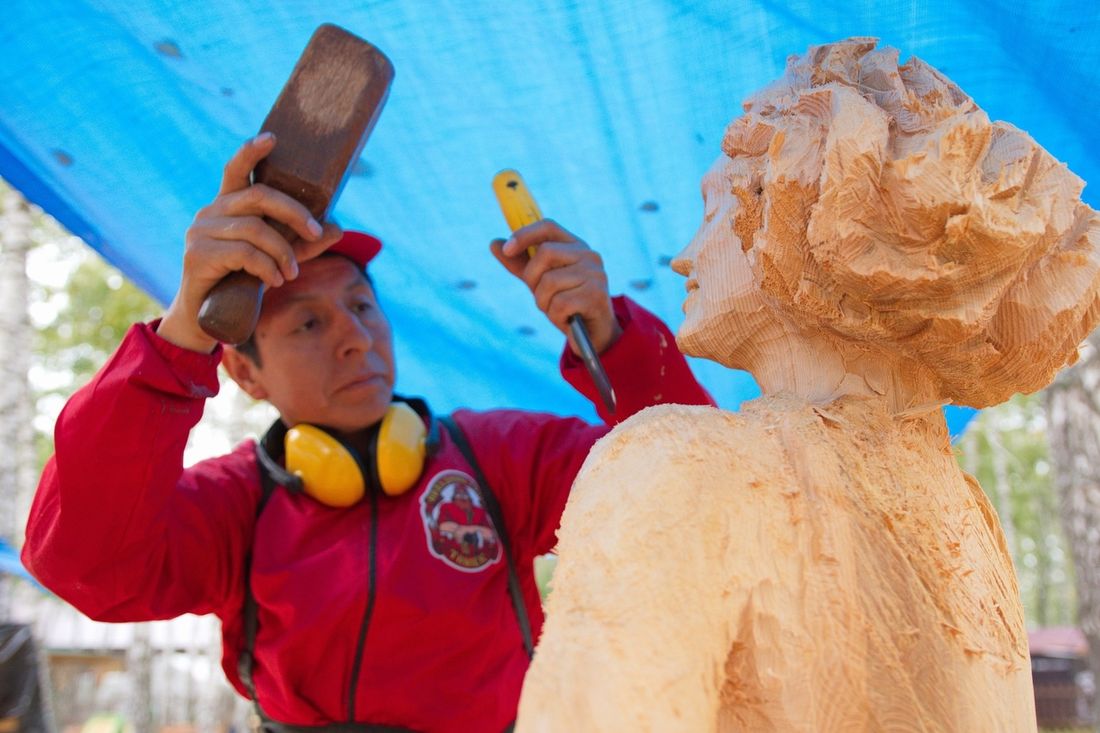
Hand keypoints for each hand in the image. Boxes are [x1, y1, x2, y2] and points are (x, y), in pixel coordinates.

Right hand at [157, 133, 343, 351]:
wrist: (208, 317)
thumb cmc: (242, 281)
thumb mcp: (277, 259)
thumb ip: (304, 244)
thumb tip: (338, 227)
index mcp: (227, 206)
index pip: (237, 170)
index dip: (252, 152)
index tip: (272, 138)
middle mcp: (210, 211)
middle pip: (258, 196)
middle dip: (294, 212)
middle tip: (316, 233)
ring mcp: (201, 231)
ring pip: (255, 228)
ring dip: (283, 252)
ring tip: (291, 274)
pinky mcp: (198, 254)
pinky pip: (244, 252)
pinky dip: (267, 267)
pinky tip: (275, 281)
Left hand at [491, 219, 621, 354]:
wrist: (593, 333)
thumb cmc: (566, 302)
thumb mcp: (540, 281)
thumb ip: (520, 263)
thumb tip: (495, 243)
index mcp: (575, 245)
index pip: (548, 226)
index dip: (525, 234)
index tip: (507, 249)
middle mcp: (588, 255)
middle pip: (545, 253)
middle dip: (532, 278)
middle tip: (540, 295)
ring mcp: (595, 274)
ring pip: (549, 282)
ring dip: (544, 303)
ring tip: (557, 310)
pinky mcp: (596, 296)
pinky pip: (560, 304)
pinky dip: (556, 316)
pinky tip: (567, 319)